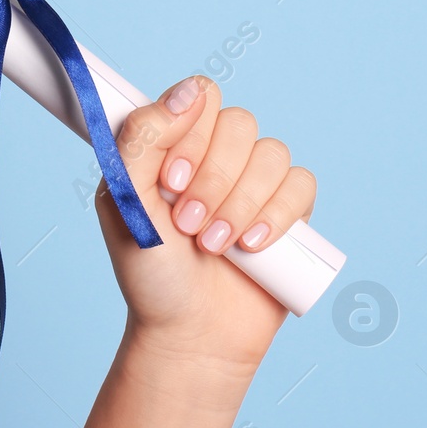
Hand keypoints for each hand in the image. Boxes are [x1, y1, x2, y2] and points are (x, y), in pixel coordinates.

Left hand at [94, 76, 316, 374]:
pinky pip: (302, 185)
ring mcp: (255, 182)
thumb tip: (188, 92)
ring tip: (214, 246)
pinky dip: (278, 214)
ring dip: (241, 203)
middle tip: (187, 226)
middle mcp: (215, 156)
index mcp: (173, 144)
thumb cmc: (150, 273)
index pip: (200, 96)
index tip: (169, 183)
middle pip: (240, 123)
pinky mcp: (288, 212)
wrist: (189, 335)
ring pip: (273, 154)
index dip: (191, 133)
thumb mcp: (125, 202)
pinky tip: (253, 246)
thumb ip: (142, 138)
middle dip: (214, 180)